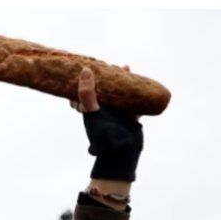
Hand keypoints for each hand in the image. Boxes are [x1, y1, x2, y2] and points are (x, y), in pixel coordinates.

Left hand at [72, 66, 142, 183]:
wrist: (123, 154)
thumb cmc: (104, 136)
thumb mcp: (93, 113)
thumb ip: (87, 94)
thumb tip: (85, 70)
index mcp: (90, 110)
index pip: (81, 93)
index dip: (83, 81)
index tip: (86, 67)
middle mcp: (102, 111)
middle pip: (103, 90)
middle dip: (106, 78)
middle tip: (109, 65)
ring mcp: (116, 114)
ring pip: (119, 94)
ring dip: (122, 81)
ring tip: (125, 68)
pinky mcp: (130, 117)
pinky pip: (133, 101)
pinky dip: (136, 91)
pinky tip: (139, 81)